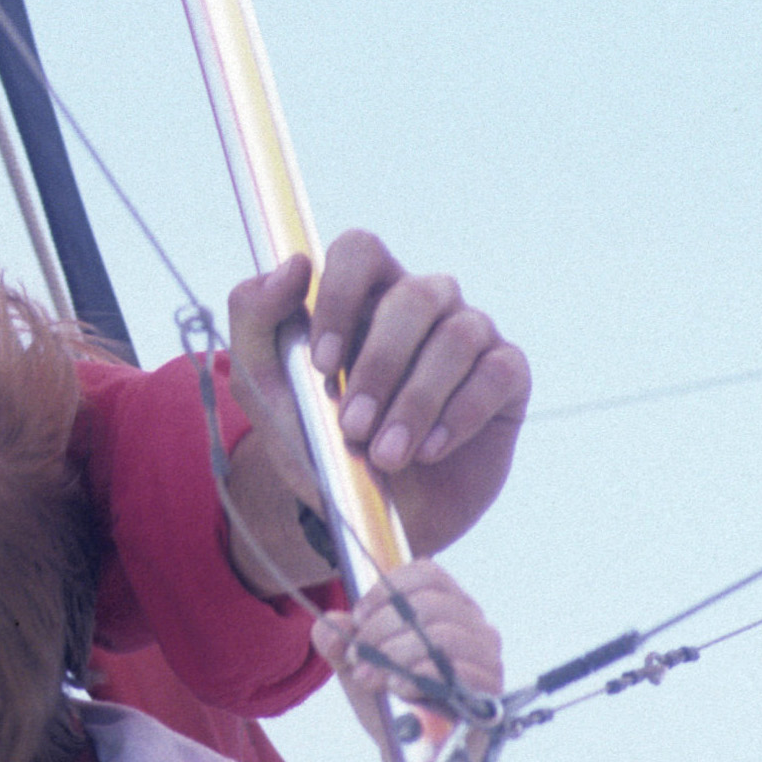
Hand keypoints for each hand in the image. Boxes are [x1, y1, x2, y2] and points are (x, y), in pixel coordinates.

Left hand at [226, 230, 529, 557]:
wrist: (364, 511)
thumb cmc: (315, 436)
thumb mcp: (263, 386)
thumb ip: (255, 318)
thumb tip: (294, 265)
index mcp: (362, 292)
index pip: (359, 250)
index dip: (340, 297)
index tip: (321, 363)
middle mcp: (422, 302)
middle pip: (415, 296)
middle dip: (380, 366)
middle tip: (352, 428)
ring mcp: (470, 333)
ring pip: (458, 336)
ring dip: (416, 402)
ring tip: (385, 456)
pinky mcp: (507, 376)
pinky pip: (497, 374)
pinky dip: (459, 415)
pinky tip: (429, 450)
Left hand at [314, 560, 503, 732]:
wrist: (413, 752)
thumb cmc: (393, 699)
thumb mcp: (359, 667)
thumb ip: (341, 644)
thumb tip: (328, 626)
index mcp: (445, 605)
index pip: (427, 574)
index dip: (388, 589)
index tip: (358, 617)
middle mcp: (472, 623)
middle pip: (430, 604)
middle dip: (382, 628)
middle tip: (357, 656)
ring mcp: (485, 655)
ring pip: (444, 635)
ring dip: (397, 654)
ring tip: (371, 676)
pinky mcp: (490, 688)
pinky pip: (459, 670)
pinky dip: (421, 676)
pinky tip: (398, 688)